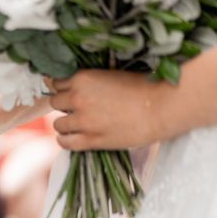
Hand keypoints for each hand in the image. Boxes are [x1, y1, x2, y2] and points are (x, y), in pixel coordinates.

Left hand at [48, 70, 170, 150]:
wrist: (162, 107)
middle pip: (54, 102)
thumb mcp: (109, 74)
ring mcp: (83, 121)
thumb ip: (88, 81)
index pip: (56, 83)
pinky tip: (73, 137)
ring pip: (57, 123)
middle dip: (64, 105)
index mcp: (82, 78)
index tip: (71, 93)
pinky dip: (65, 140)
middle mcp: (78, 98)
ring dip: (65, 123)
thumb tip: (65, 84)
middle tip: (78, 108)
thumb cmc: (141, 87)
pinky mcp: (91, 139)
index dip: (64, 89)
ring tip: (78, 123)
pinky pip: (65, 142)